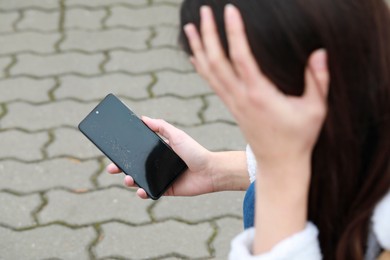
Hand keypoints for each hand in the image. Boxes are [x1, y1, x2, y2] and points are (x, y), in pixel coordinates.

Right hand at [107, 116, 214, 198]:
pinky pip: (150, 192)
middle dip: (121, 167)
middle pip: (134, 166)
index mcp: (158, 151)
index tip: (114, 151)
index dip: (125, 152)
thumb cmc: (195, 151)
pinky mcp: (165, 190)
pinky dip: (143, 193)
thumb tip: (143, 118)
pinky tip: (140, 191)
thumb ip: (161, 126)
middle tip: (112, 168)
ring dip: (129, 181)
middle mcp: (157, 165)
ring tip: (128, 179)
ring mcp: (160, 178)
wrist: (209, 171)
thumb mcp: (176, 135)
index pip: (138, 151)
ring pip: (139, 180)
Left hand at [184, 5, 328, 177]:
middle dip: (208, 34)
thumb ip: (318, 80)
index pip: (241, 57)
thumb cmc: (299, 138)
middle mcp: (240, 97)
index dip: (233, 32)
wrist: (278, 165)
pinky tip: (195, 54)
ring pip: (208, 71)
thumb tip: (319, 53)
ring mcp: (232, 103)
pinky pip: (211, 83)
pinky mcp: (231, 107)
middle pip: (216, 61)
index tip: (229, 10)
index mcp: (259, 94)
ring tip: (189, 27)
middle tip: (203, 11)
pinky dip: (201, 66)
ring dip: (198, 47)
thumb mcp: (315, 110)